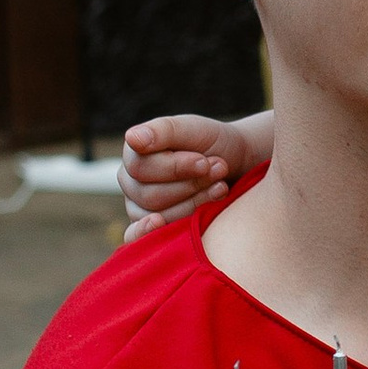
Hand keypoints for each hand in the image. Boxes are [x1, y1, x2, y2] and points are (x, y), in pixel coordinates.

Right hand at [119, 112, 267, 237]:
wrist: (236, 164)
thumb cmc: (212, 143)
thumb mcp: (193, 129)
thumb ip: (163, 131)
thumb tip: (132, 138)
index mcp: (134, 153)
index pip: (142, 167)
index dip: (176, 167)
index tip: (206, 161)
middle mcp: (131, 181)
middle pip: (150, 195)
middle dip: (191, 184)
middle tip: (219, 171)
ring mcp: (138, 207)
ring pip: (158, 216)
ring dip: (195, 202)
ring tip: (220, 187)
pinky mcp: (150, 229)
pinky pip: (140, 238)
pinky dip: (151, 234)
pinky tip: (163, 226)